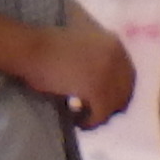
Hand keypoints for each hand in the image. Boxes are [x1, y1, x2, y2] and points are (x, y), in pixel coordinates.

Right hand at [14, 18, 136, 129]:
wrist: (31, 46)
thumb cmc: (45, 42)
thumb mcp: (79, 37)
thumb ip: (95, 51)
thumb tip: (97, 76)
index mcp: (115, 44)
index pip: (129, 76)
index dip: (115, 92)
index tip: (100, 101)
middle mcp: (118, 57)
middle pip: (125, 93)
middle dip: (109, 106)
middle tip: (90, 113)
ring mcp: (108, 73)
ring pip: (113, 106)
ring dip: (96, 115)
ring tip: (78, 117)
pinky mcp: (96, 89)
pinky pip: (100, 115)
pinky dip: (88, 122)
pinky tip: (73, 119)